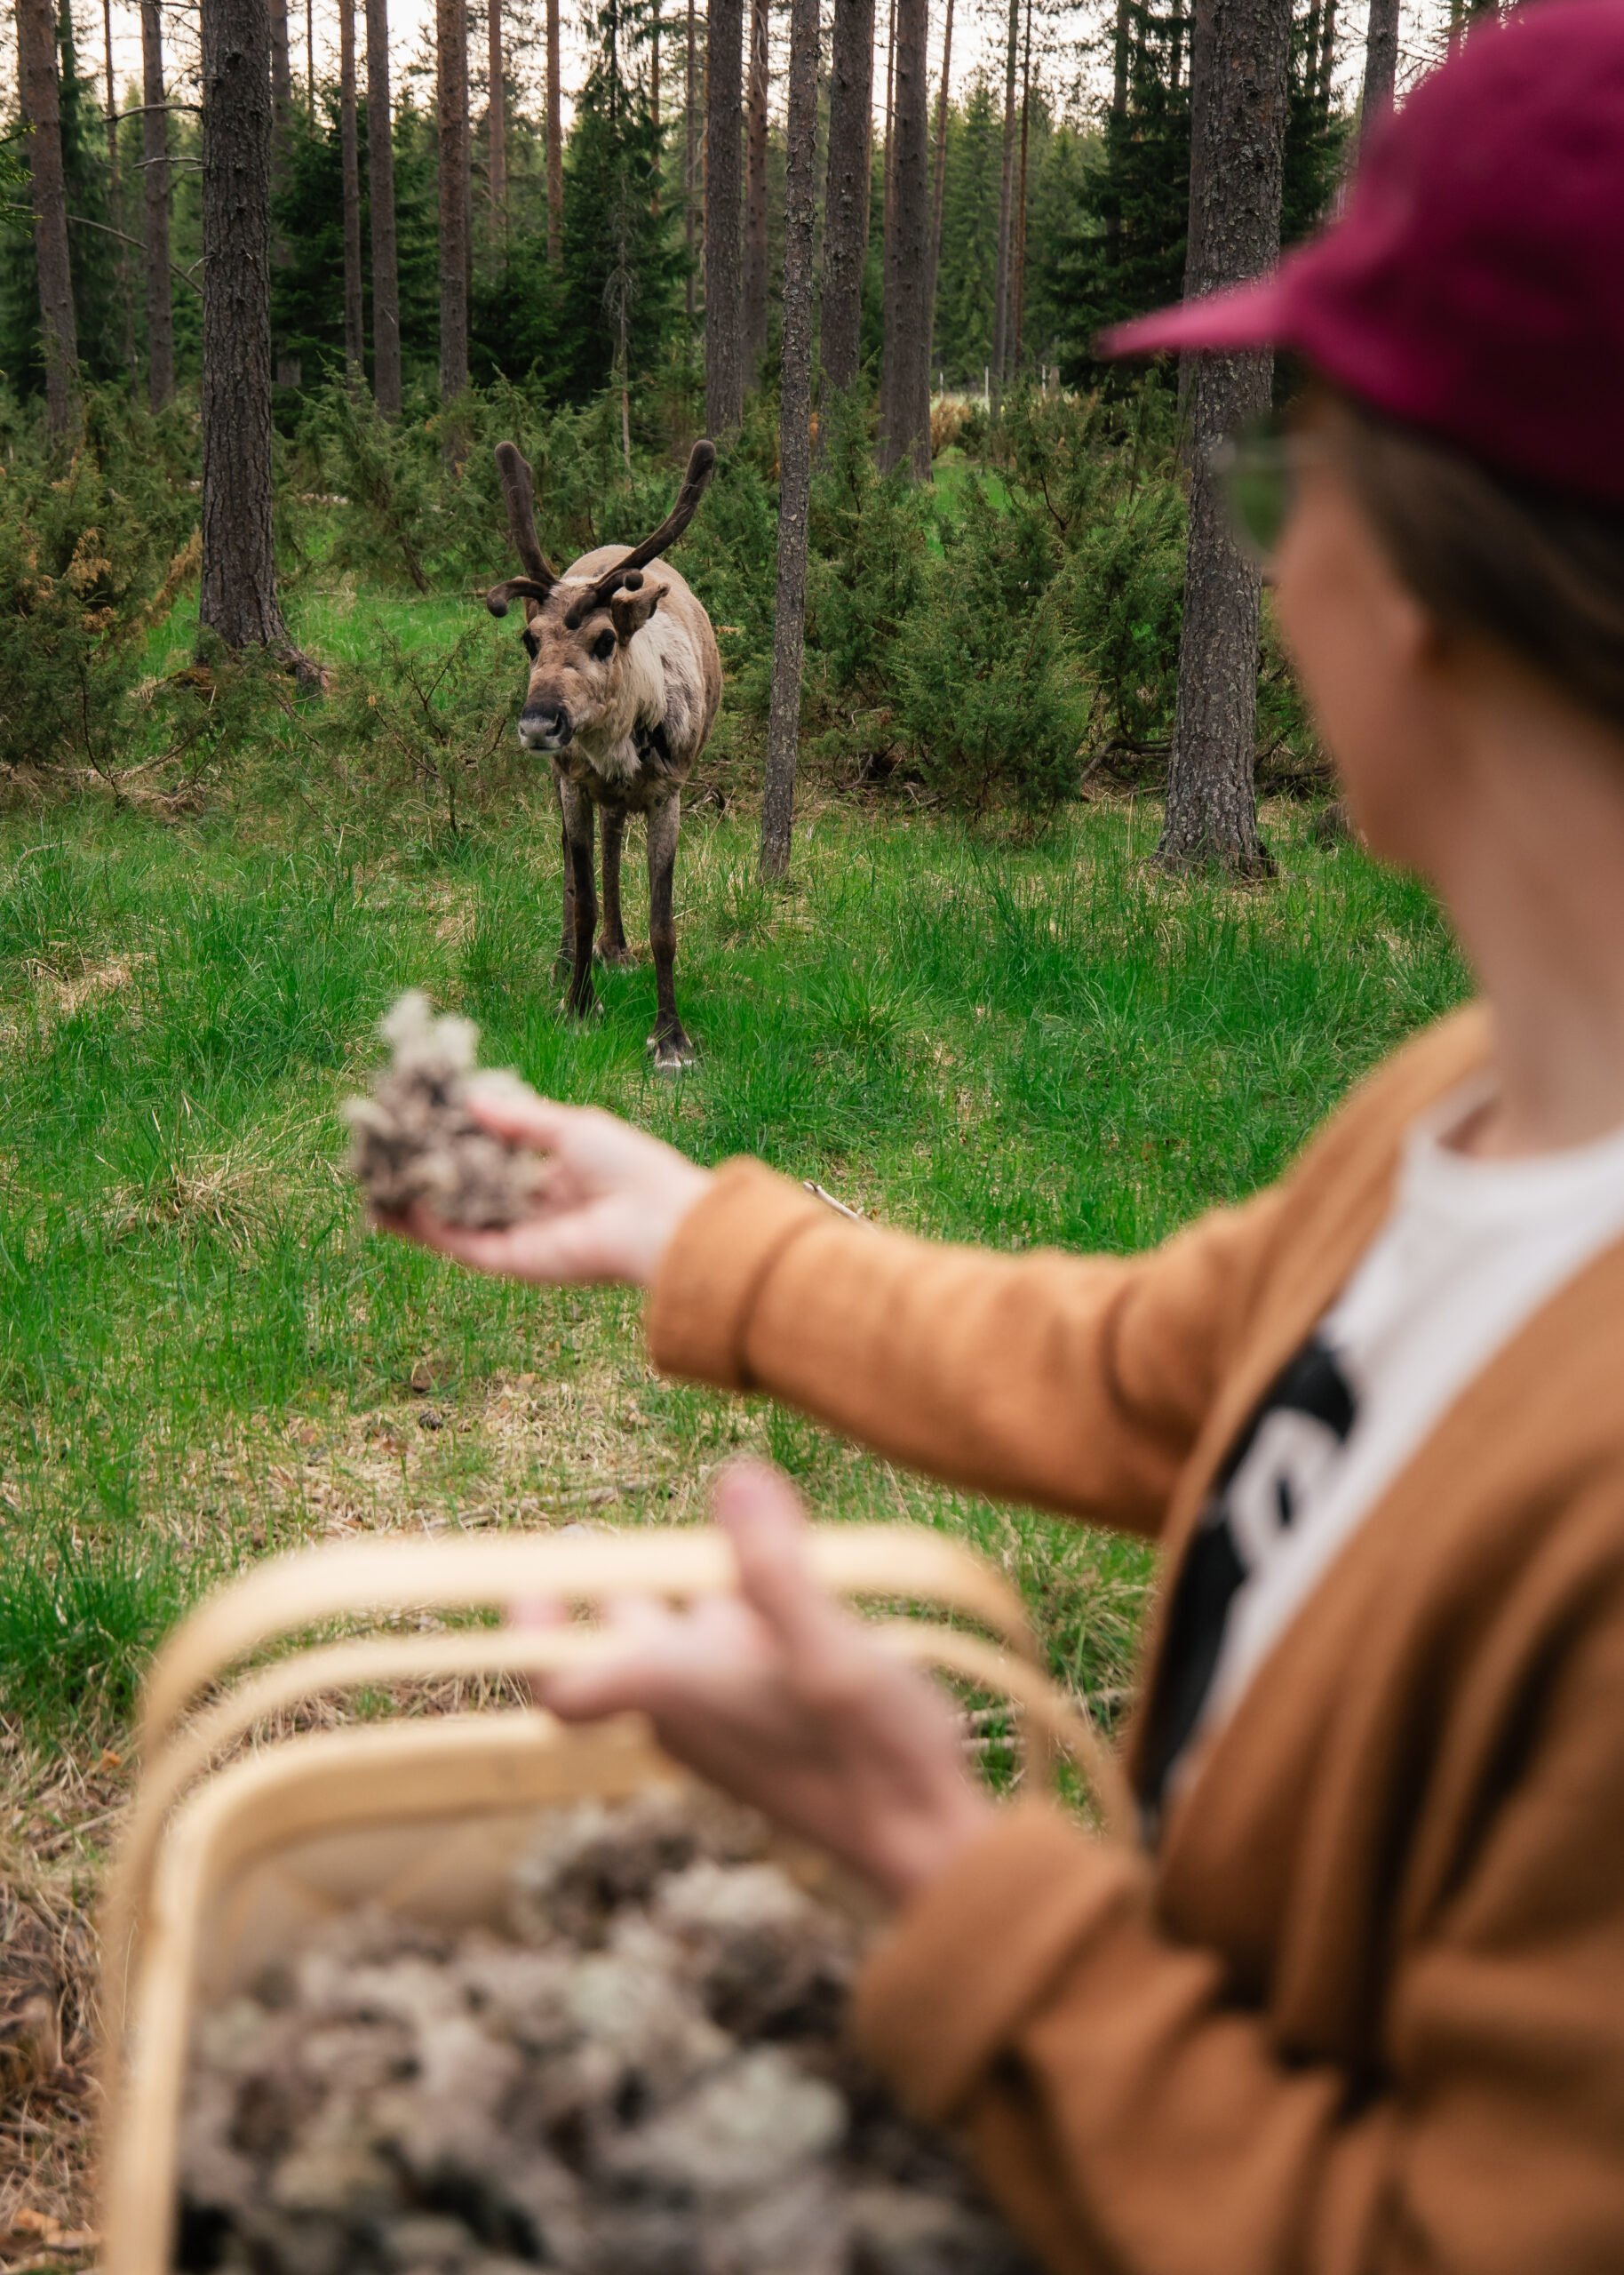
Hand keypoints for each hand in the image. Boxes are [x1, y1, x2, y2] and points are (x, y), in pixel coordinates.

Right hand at [381, 1078, 712, 1288]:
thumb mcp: (568, 1127)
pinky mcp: (510, 1261)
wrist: (656, 1221)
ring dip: (412, 1202)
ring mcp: (518, 1235)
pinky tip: (389, 1207)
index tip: (419, 1118)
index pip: (491, 1156)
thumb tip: (469, 1099)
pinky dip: (422, 1228)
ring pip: (452, 1219)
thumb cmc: (628, 1167)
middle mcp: (531, 1208)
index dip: (455, 1139)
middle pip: (465, 1189)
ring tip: (370, 1180)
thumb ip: (517, 1118)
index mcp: (552, 1175)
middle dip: (425, 1171)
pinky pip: (457, 1243)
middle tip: (383, 1149)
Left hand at [532, 1462, 996, 1905]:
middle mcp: (685, 1708)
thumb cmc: (875, 1762)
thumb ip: (779, 1569)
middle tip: (598, 1527)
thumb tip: (734, 1475)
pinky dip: (729, 1603)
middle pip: (612, 1637)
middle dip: (607, 1578)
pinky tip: (779, 1572)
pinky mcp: (762, 1713)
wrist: (927, 1844)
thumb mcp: (833, 1655)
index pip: (563, 1684)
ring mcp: (724, 1712)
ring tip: (706, 1525)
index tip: (524, 1581)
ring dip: (677, 1583)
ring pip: (670, 1634)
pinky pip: (720, 1648)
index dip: (529, 1635)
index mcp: (677, 1696)